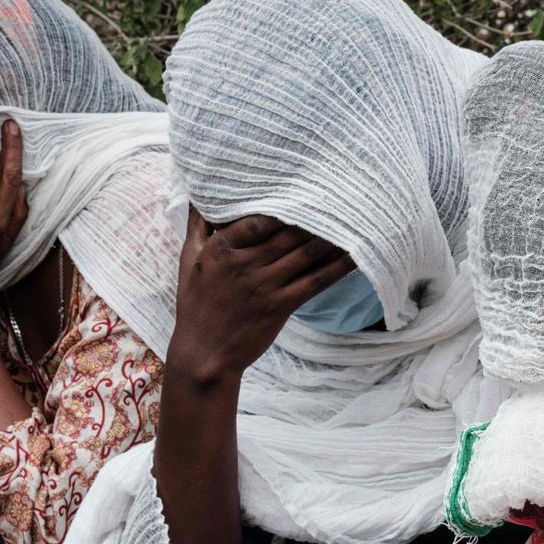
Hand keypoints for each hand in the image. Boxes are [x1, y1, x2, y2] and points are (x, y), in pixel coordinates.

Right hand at [166, 207, 355, 385]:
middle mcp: (244, 265)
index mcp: (222, 249)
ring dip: (332, 238)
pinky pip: (315, 282)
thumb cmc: (196, 303)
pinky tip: (354, 256)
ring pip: (306, 255)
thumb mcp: (188, 259)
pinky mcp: (281, 306)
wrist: (204, 353)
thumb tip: (199, 192)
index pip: (259, 219)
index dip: (284, 204)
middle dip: (315, 216)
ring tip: (353, 220)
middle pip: (288, 234)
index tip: (306, 191)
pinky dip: (337, 268)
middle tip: (339, 200)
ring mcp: (265, 286)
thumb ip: (197, 224)